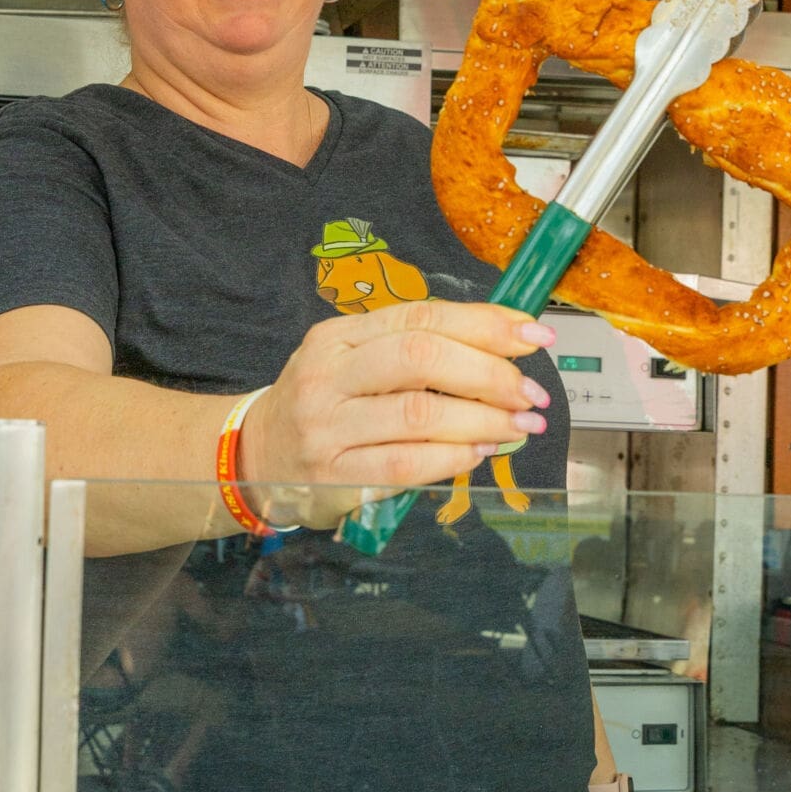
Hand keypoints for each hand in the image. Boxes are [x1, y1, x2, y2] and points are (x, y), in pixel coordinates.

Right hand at [238, 300, 554, 522]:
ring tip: (519, 426)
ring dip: (483, 419)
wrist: (255, 455)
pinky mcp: (334, 474)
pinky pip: (406, 464)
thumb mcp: (354, 360)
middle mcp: (329, 374)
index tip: (535, 336)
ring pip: (419, 413)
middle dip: (490, 373)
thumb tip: (506, 347)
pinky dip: (453, 457)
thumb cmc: (323, 403)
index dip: (485, 324)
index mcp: (339, 335)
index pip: (421, 316)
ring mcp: (327, 426)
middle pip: (421, 357)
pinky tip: (481, 453)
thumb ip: (416, 349)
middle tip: (531, 393)